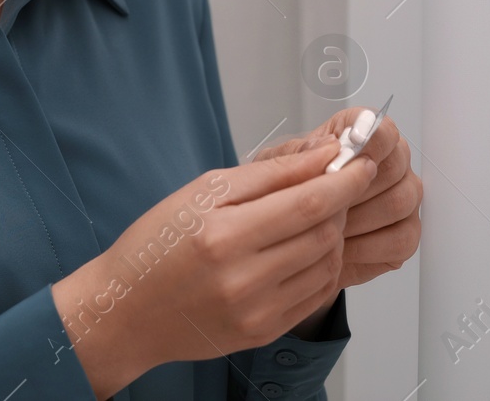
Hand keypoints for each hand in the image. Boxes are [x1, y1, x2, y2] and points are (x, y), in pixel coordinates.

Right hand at [50, 138, 372, 395]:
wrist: (127, 309)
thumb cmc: (157, 244)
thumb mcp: (205, 191)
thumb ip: (270, 173)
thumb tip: (323, 156)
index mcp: (224, 235)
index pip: (310, 203)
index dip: (346, 180)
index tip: (362, 163)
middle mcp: (243, 279)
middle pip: (325, 234)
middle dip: (341, 204)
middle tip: (334, 186)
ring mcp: (256, 312)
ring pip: (327, 265)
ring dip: (333, 235)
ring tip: (313, 218)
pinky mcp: (264, 333)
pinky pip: (316, 296)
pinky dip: (322, 268)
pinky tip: (303, 250)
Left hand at [253, 105, 422, 288]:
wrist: (289, 235)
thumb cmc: (285, 193)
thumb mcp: (275, 169)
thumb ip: (300, 153)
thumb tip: (327, 144)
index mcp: (360, 136)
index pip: (382, 128)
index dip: (369, 137)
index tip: (349, 149)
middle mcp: (388, 163)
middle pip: (394, 165)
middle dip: (358, 186)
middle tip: (329, 198)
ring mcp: (401, 197)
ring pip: (399, 202)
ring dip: (361, 218)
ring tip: (329, 225)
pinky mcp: (405, 234)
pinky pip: (401, 239)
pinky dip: (369, 246)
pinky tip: (342, 247)